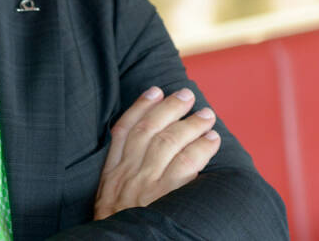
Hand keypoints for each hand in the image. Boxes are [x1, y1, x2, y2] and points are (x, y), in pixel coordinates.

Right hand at [93, 86, 220, 219]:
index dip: (139, 107)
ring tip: (206, 115)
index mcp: (111, 174)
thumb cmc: (116, 227)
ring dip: (190, 125)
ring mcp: (146, 184)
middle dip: (169, 108)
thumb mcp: (106, 202)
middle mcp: (127, 174)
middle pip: (149, 130)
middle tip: (187, 95)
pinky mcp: (164, 197)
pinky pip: (186, 165)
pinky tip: (211, 141)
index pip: (123, 131)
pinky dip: (200, 149)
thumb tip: (139, 160)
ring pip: (169, 142)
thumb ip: (118, 181)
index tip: (154, 90)